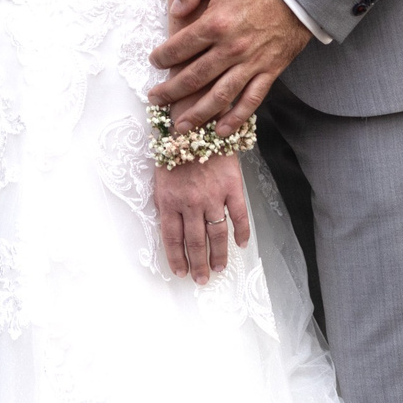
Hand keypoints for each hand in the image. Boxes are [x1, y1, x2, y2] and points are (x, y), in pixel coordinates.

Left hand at [150, 0, 312, 131]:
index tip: (154, 62)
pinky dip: (236, 118)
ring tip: (181, 127)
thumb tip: (174, 11)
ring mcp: (251, 63)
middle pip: (194, 78)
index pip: (179, 48)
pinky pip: (251, 100)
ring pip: (219, 97)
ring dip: (198, 114)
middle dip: (171, 92)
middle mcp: (231, 49)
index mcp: (215, 23)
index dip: (162, 58)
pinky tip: (221, 131)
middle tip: (155, 100)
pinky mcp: (270, 71)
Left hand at [155, 154, 251, 283]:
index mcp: (169, 200)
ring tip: (219, 269)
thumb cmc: (176, 150)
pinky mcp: (232, 187)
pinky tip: (241, 245)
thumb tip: (171, 229)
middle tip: (202, 280)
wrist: (198, 123)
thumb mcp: (160, 177)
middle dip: (198, 265)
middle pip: (195, 242)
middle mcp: (190, 202)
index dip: (176, 258)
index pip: (172, 238)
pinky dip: (241, 233)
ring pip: (217, 235)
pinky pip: (239, 216)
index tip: (181, 272)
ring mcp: (213, 196)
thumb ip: (166, 203)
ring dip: (219, 255)